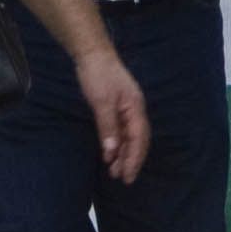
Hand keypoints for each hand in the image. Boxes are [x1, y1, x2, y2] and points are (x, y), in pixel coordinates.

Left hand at [79, 45, 153, 182]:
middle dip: (130, 160)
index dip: (134, 159)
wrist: (92, 53)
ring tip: (114, 170)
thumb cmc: (98, 75)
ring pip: (129, 136)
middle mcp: (134, 110)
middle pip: (137, 140)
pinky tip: (111, 152)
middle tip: (121, 178)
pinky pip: (120, 130)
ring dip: (123, 154)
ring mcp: (126, 108)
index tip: (127, 176)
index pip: (138, 139)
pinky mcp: (116, 107)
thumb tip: (111, 152)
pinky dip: (117, 143)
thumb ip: (108, 128)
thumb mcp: (102, 102)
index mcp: (135, 108)